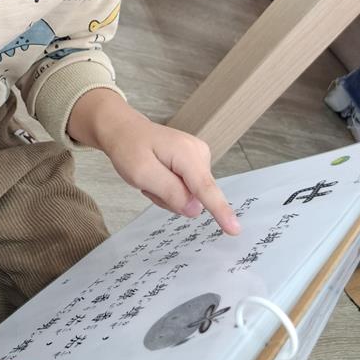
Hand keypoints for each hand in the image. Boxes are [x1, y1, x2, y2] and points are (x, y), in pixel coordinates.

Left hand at [72, 93, 239, 233]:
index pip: (205, 189)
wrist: (125, 130)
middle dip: (170, 198)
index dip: (220, 211)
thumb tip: (196, 209)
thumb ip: (169, 192)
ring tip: (152, 177)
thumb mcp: (141, 173)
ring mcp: (199, 157)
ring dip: (168, 194)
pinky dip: (170, 188)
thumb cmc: (129, 148)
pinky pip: (187, 190)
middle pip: (194, 196)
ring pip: (190, 196)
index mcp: (187, 154)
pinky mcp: (196, 163)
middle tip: (148, 183)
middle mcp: (200, 153)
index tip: (235, 230)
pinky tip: (158, 175)